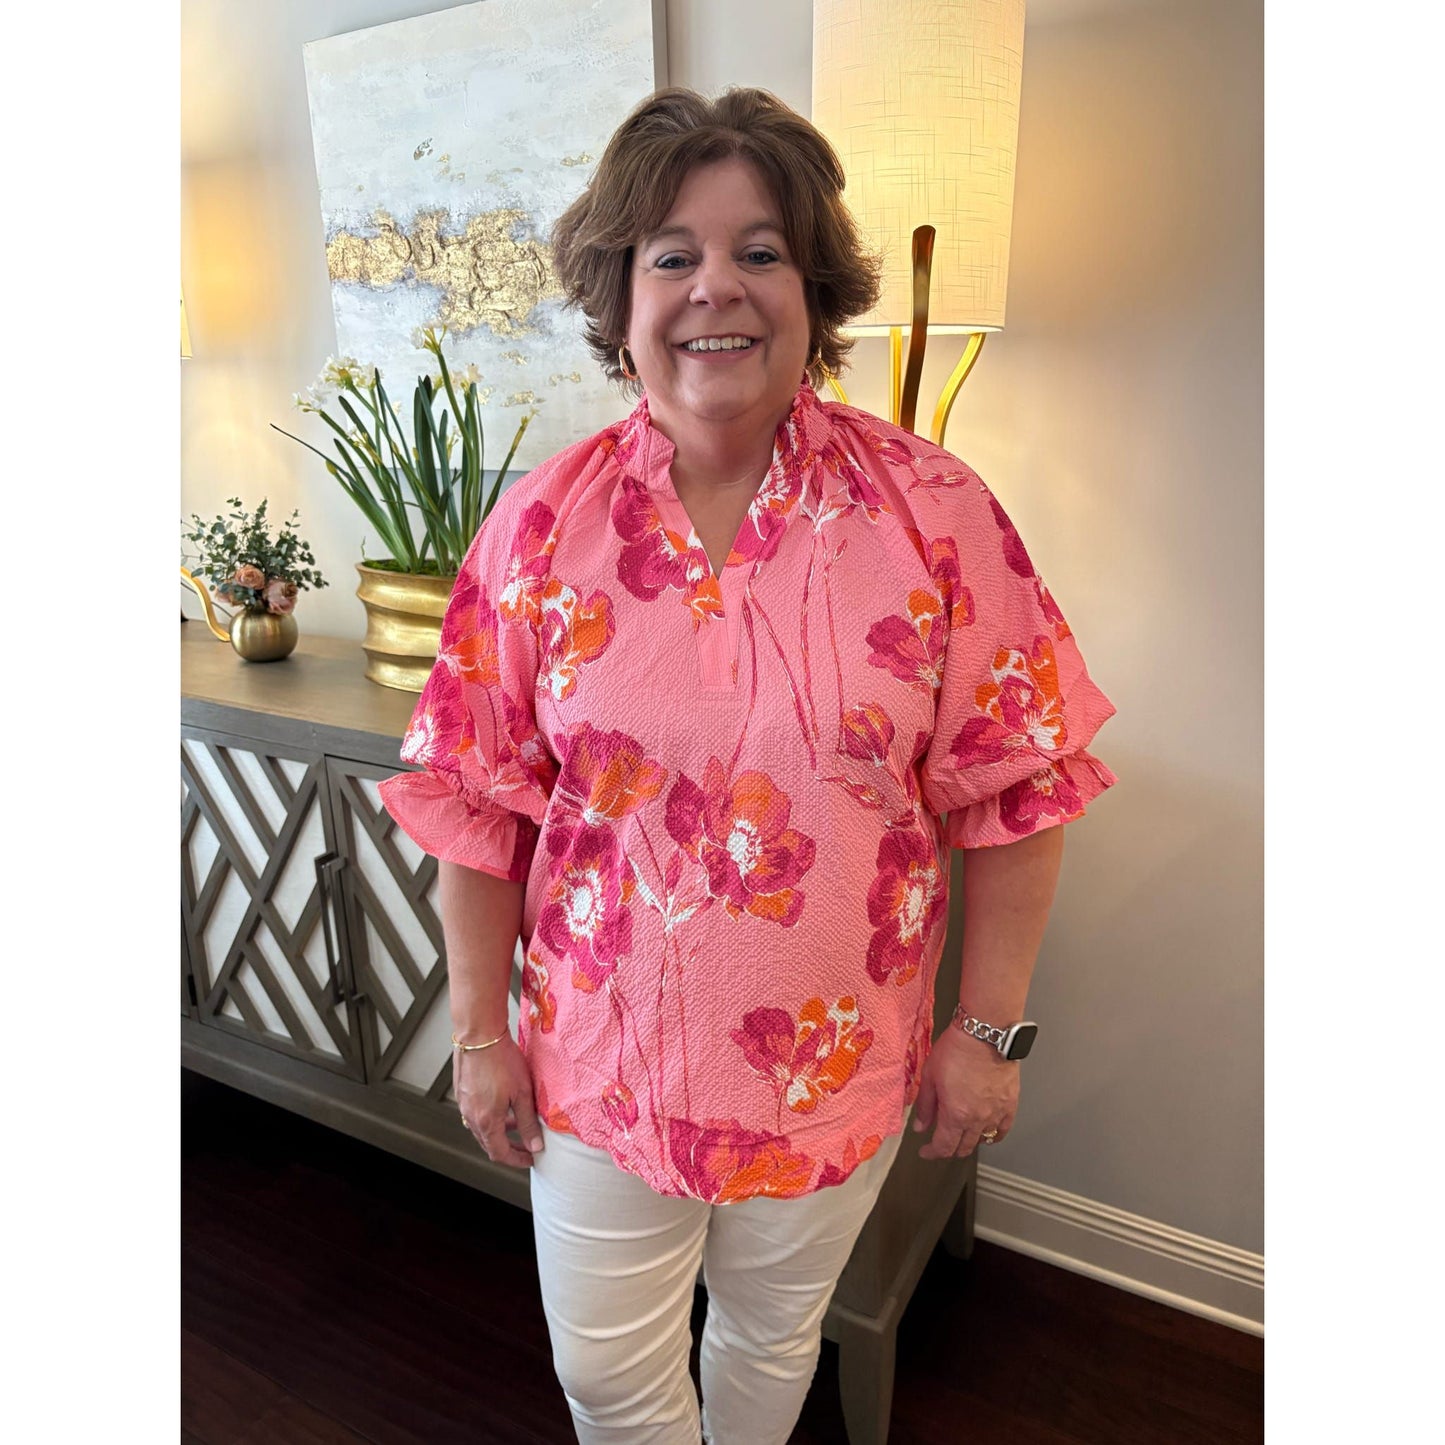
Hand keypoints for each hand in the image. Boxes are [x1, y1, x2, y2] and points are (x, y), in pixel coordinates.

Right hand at [455, 1037, 544, 1167]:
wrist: (479, 1034)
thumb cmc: (501, 1059)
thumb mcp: (522, 1093)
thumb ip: (528, 1122)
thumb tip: (535, 1144)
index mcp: (486, 1121)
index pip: (499, 1153)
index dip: (516, 1159)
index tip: (529, 1158)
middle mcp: (471, 1115)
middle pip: (488, 1143)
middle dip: (508, 1147)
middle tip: (525, 1144)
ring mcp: (464, 1103)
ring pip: (481, 1128)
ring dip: (499, 1130)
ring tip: (516, 1122)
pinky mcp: (462, 1091)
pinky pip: (475, 1113)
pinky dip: (490, 1116)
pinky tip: (502, 1103)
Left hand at [912, 1025, 1018, 1159]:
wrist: (986, 1033)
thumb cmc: (957, 1049)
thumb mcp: (930, 1075)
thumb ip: (925, 1105)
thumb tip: (920, 1126)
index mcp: (955, 1115)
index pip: (943, 1147)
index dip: (932, 1152)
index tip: (925, 1151)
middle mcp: (978, 1119)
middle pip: (963, 1148)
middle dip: (949, 1149)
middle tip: (940, 1143)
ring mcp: (996, 1113)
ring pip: (982, 1140)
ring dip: (969, 1142)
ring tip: (961, 1134)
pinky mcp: (1010, 1104)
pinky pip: (1003, 1130)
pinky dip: (993, 1135)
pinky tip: (986, 1133)